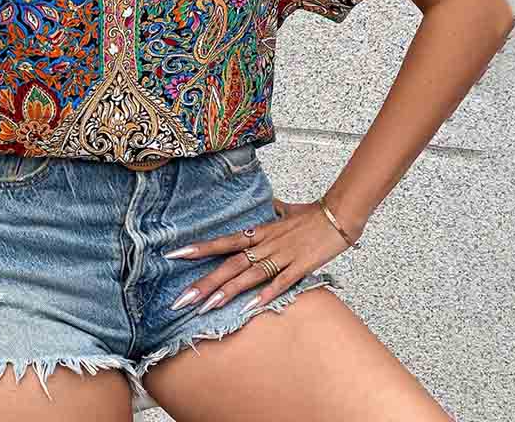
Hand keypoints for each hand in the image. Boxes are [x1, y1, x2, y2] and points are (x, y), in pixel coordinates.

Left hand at [164, 197, 351, 314]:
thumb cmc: (313, 214)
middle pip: (230, 264)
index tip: (175, 254)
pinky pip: (281, 282)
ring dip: (227, 292)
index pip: (224, 241)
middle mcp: (266, 244)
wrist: (339, 214)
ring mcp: (282, 256)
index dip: (200, 248)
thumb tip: (270, 205)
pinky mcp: (300, 266)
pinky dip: (266, 294)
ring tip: (205, 307)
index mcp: (260, 232)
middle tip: (181, 300)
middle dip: (204, 283)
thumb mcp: (287, 211)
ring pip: (250, 275)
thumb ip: (274, 212)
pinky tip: (250, 308)